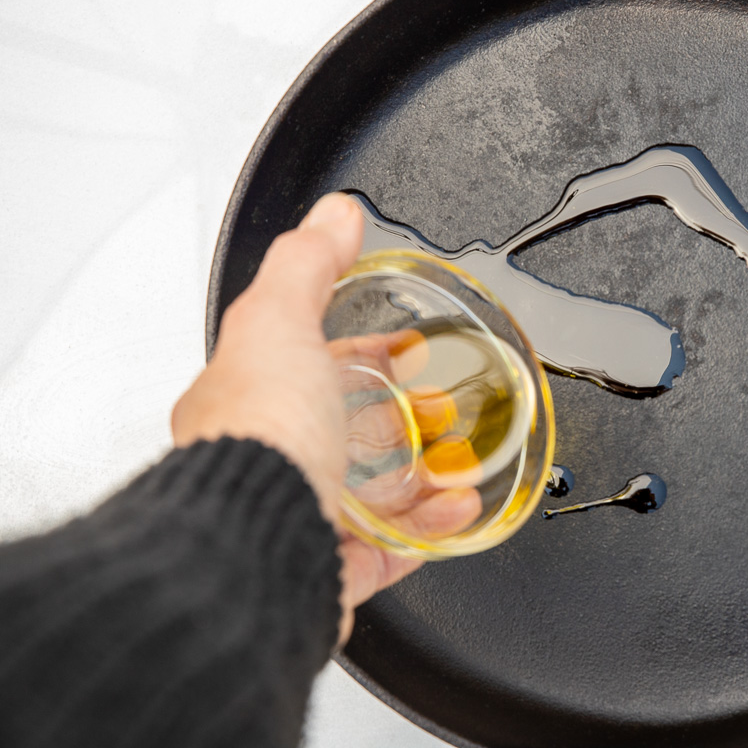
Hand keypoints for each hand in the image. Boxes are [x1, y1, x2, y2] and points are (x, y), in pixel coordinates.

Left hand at [171, 192, 477, 643]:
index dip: (362, 353)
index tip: (405, 351)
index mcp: (247, 405)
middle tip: (446, 410)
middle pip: (347, 434)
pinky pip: (386, 552)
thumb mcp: (277, 322)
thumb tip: (333, 213)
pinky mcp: (327, 570)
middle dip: (403, 418)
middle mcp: (270, 465)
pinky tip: (454, 515)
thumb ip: (306, 264)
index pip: (309, 367)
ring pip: (371, 495)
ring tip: (463, 467)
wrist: (256, 548)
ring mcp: (300, 518)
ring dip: (424, 477)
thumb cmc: (262, 439)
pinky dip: (427, 531)